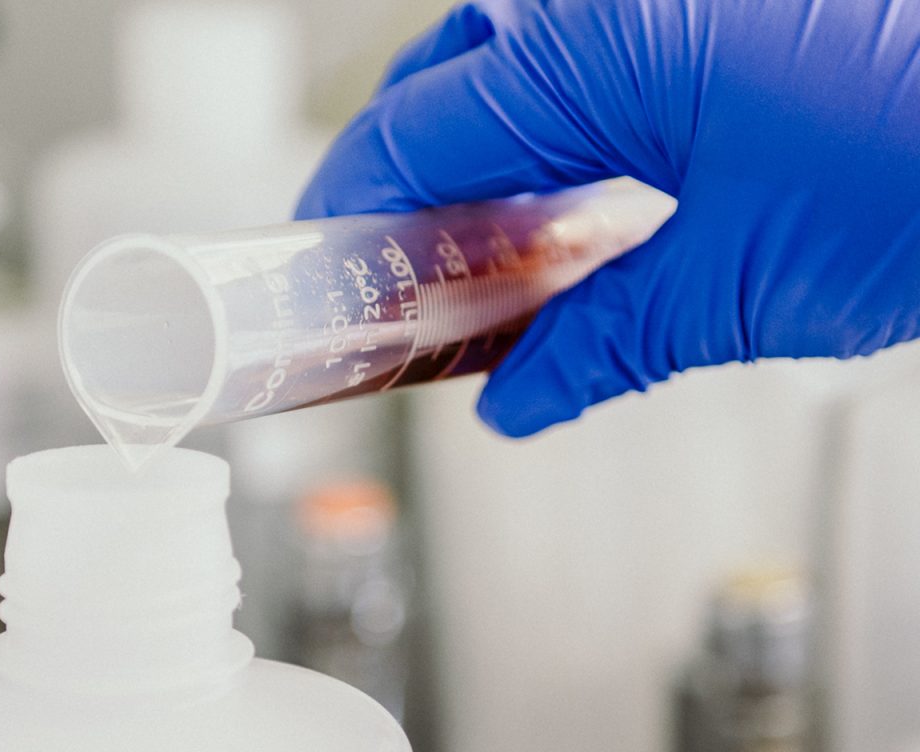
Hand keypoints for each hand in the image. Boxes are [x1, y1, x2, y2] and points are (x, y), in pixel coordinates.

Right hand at [298, 0, 919, 436]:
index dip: (356, 208)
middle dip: (411, 180)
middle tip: (394, 276)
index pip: (419, 127)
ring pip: (525, 63)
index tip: (324, 271)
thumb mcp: (745, 283)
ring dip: (488, 158)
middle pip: (456, 78)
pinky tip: (572, 204)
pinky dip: (568, 134)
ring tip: (474, 256)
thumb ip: (603, 338)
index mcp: (598, 35)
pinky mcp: (716, 14)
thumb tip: (521, 396)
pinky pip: (601, 61)